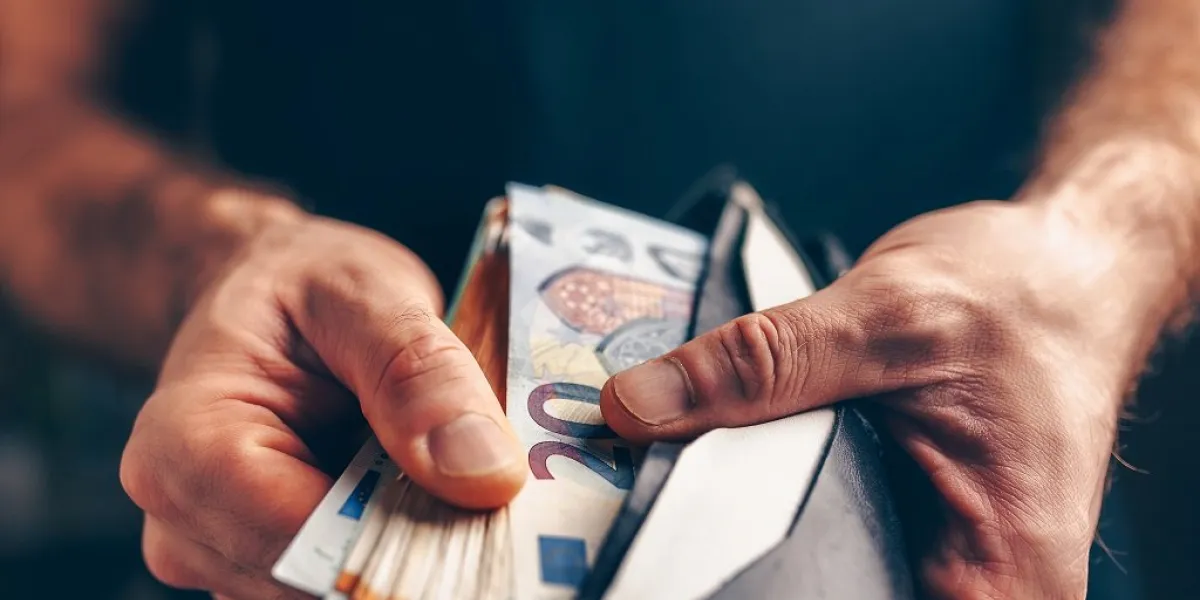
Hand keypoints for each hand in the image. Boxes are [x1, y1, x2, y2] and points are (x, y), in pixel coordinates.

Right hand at [119, 207, 524, 598]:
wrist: (264, 297)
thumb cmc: (300, 286)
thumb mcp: (366, 293)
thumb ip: (420, 375)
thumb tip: (484, 474)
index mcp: (186, 446)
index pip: (300, 542)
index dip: (404, 540)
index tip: (490, 509)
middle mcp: (183, 523)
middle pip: (321, 583)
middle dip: (419, 545)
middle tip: (487, 487)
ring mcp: (220, 559)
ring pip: (340, 592)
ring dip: (414, 548)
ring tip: (446, 476)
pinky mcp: (263, 572)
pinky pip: (347, 583)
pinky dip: (402, 551)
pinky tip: (422, 496)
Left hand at [600, 200, 1159, 598]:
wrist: (1068, 271)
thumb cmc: (1023, 297)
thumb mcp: (884, 318)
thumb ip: (759, 368)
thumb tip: (640, 407)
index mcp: (996, 574)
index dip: (746, 580)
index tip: (664, 535)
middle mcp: (977, 590)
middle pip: (816, 590)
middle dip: (741, 542)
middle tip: (669, 477)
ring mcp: (942, 566)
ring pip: (811, 564)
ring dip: (753, 517)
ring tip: (711, 458)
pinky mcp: (911, 533)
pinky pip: (821, 533)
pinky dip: (768, 495)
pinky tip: (745, 454)